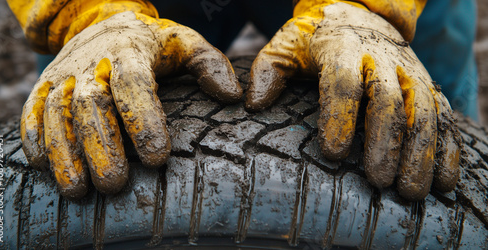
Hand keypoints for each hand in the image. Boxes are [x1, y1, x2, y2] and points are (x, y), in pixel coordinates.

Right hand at [20, 12, 241, 198]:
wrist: (105, 24)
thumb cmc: (152, 44)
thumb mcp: (184, 44)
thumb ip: (208, 65)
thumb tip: (233, 96)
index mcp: (129, 51)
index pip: (133, 83)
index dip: (143, 119)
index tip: (157, 157)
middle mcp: (91, 63)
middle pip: (91, 104)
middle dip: (101, 146)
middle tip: (115, 183)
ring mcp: (63, 74)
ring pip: (57, 113)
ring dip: (66, 152)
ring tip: (78, 190)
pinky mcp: (44, 86)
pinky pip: (33, 111)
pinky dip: (36, 138)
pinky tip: (44, 166)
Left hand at [245, 2, 460, 199]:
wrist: (361, 16)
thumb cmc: (317, 40)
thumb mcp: (286, 46)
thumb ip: (268, 71)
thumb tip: (252, 104)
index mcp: (343, 49)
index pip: (344, 82)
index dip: (340, 117)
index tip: (333, 153)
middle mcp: (383, 61)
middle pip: (390, 101)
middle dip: (385, 143)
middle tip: (377, 181)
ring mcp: (411, 75)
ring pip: (424, 113)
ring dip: (420, 154)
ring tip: (409, 192)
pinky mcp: (429, 88)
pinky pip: (446, 118)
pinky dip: (447, 151)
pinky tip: (444, 182)